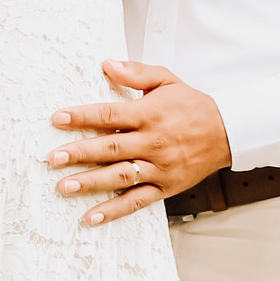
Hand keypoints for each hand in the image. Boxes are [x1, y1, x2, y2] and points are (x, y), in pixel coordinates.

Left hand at [48, 60, 230, 224]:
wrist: (226, 131)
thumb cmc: (192, 104)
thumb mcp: (166, 79)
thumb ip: (135, 73)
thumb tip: (106, 64)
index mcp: (149, 114)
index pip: (109, 115)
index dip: (82, 117)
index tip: (58, 118)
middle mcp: (152, 142)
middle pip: (110, 148)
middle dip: (79, 153)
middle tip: (53, 158)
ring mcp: (158, 167)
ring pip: (120, 176)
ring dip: (90, 183)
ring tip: (64, 186)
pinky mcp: (165, 186)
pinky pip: (137, 201)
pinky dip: (114, 210)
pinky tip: (92, 216)